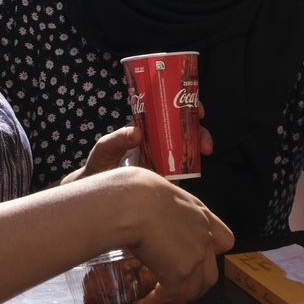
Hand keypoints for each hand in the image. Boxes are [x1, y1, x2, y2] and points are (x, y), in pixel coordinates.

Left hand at [64, 120, 214, 183]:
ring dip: (199, 145)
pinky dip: (195, 166)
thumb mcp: (104, 152)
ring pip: (187, 147)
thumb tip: (136, 133)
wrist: (98, 198)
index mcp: (143, 129)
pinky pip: (184, 168)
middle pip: (183, 129)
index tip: (198, 110)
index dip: (184, 105)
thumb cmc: (99, 169)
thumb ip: (114, 141)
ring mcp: (163, 159)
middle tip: (204, 138)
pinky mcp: (167, 177)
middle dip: (198, 130)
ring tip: (205, 150)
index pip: (166, 111)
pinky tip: (198, 167)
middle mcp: (156, 141)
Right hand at [118, 172, 233, 303]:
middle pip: (209, 274)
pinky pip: (168, 296)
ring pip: (192, 290)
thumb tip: (140, 208)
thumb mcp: (155, 189)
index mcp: (199, 214)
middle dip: (191, 286)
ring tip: (156, 301)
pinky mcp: (178, 274)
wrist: (131, 203)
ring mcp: (194, 258)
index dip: (212, 253)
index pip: (224, 240)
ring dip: (175, 299)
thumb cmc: (134, 190)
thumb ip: (159, 204)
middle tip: (171, 288)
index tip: (196, 258)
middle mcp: (202, 237)